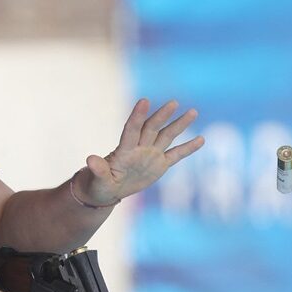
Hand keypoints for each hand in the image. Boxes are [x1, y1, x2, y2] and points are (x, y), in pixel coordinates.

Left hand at [78, 98, 204, 204]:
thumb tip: (90, 159)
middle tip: (173, 102)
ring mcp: (151, 155)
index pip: (131, 129)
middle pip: (152, 128)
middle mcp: (139, 148)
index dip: (137, 116)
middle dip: (162, 116)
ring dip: (179, 125)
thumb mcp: (97, 180)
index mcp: (124, 150)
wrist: (108, 190)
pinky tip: (201, 139)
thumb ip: (98, 169)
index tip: (144, 101)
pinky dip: (188, 148)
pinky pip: (176, 155)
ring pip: (167, 136)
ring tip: (193, 111)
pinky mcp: (159, 165)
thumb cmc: (98, 185)